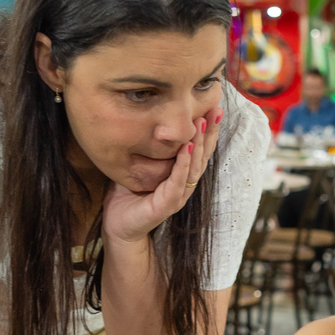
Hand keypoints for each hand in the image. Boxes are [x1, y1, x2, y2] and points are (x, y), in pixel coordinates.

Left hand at [101, 106, 222, 244]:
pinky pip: (178, 181)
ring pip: (195, 166)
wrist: (119, 227)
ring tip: (201, 122)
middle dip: (210, 132)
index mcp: (182, 176)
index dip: (209, 130)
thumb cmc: (128, 197)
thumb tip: (147, 118)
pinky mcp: (167, 204)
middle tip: (216, 109)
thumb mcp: (140, 166)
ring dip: (199, 143)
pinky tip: (186, 147)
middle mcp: (185, 185)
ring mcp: (178, 195)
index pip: (200, 150)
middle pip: (204, 155)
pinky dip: (184, 163)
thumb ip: (149, 148)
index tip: (214, 107)